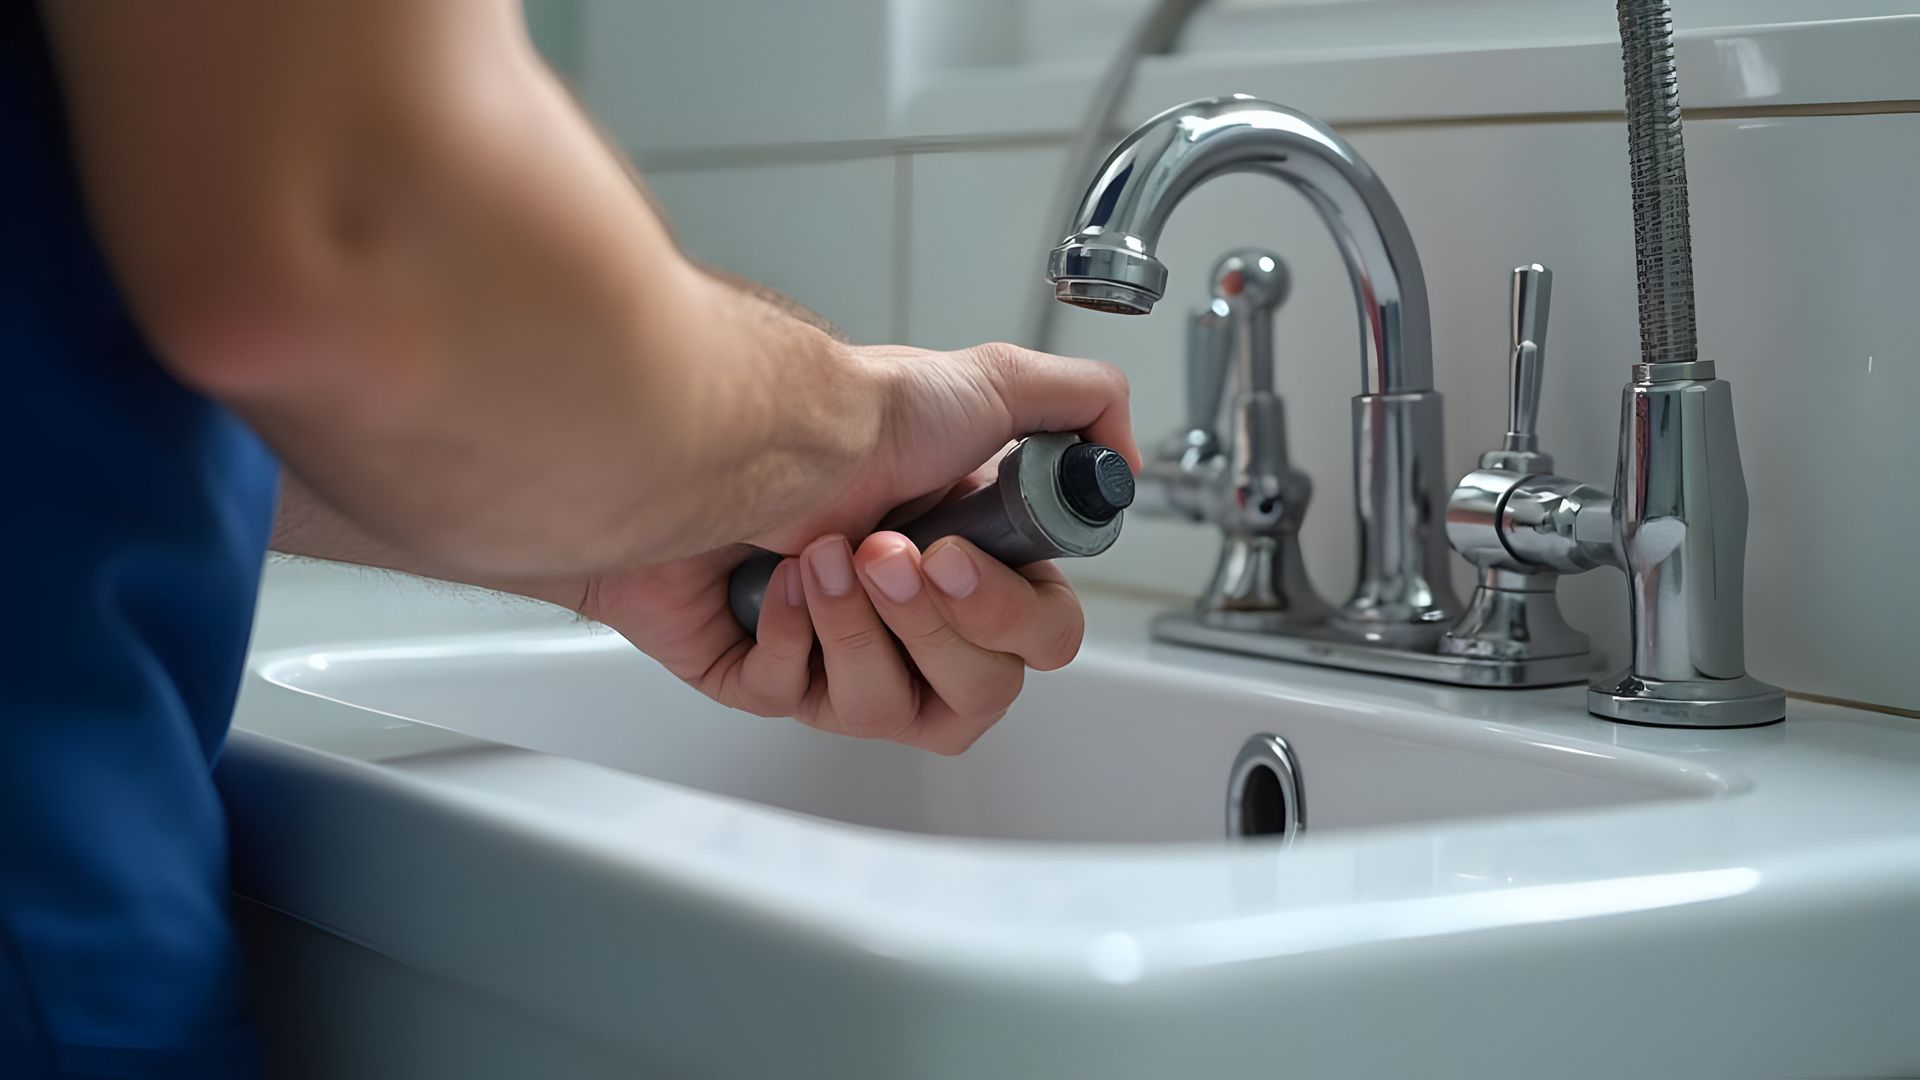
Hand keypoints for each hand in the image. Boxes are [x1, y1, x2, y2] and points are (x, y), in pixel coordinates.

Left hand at [581, 342, 1135, 753]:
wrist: (728, 429)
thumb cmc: (846, 412)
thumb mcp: (995, 383)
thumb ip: (1086, 408)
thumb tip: (1123, 466)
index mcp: (976, 566)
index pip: (1039, 640)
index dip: (1005, 612)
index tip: (957, 557)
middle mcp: (913, 620)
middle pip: (977, 693)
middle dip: (928, 622)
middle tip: (887, 553)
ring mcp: (838, 657)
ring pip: (886, 710)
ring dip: (854, 624)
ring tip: (821, 552)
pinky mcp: (761, 679)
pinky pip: (797, 701)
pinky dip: (788, 634)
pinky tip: (771, 581)